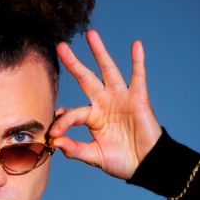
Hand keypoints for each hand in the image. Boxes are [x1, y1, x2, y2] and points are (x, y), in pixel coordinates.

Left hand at [49, 29, 162, 179]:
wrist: (147, 165)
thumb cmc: (122, 160)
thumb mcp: (95, 156)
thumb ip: (75, 149)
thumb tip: (55, 142)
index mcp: (92, 117)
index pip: (71, 113)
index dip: (61, 123)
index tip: (52, 135)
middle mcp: (104, 103)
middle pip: (85, 78)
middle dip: (73, 63)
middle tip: (60, 46)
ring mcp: (120, 98)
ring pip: (108, 70)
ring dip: (100, 52)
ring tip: (91, 33)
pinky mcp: (138, 99)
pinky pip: (138, 76)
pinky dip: (138, 61)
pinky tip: (136, 44)